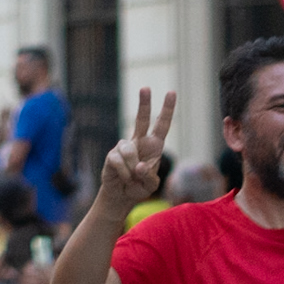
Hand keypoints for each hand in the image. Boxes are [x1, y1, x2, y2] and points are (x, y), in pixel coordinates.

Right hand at [99, 88, 175, 211]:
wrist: (121, 196)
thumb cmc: (139, 187)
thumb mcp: (150, 186)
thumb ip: (149, 177)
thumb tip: (139, 166)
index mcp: (154, 146)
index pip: (162, 125)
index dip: (167, 109)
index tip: (171, 92)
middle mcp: (139, 142)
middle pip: (142, 119)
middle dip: (144, 103)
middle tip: (145, 87)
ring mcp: (124, 146)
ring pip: (129, 150)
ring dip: (131, 170)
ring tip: (131, 179)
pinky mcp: (112, 155)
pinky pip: (119, 161)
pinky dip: (124, 174)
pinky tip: (123, 178)